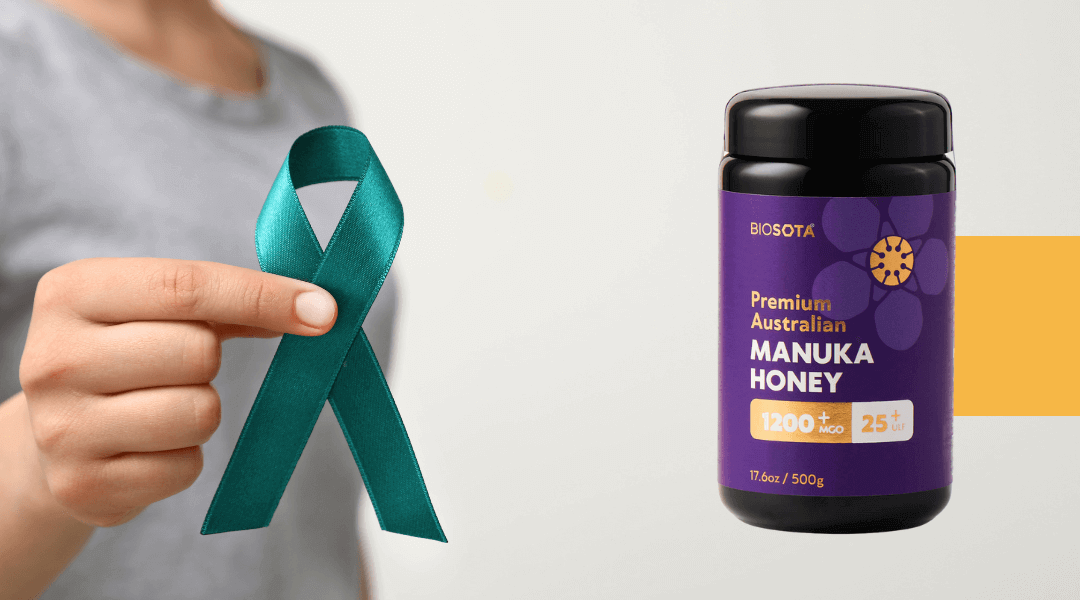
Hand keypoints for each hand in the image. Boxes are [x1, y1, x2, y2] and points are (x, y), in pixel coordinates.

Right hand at [16, 257, 336, 526]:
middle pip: (198, 352)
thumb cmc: (126, 355)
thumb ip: (230, 300)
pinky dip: (186, 456)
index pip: (187, 286)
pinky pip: (186, 466)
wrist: (52, 434)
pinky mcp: (81, 486)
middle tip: (184, 365)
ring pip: (199, 413)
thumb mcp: (156, 310)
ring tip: (161, 404)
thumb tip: (318, 307)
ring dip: (202, 410)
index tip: (324, 310)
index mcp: (72, 292)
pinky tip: (149, 445)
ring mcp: (60, 428)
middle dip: (211, 360)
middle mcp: (51, 358)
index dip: (264, 296)